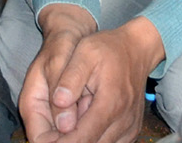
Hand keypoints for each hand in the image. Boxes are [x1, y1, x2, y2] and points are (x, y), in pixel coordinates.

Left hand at [25, 10, 163, 142]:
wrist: (136, 49)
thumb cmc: (108, 48)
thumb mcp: (84, 53)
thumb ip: (70, 79)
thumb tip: (58, 102)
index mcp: (110, 103)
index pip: (83, 138)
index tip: (44, 140)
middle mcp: (124, 120)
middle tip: (49, 137)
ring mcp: (129, 127)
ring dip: (81, 141)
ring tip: (63, 131)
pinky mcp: (130, 130)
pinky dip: (94, 140)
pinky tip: (80, 130)